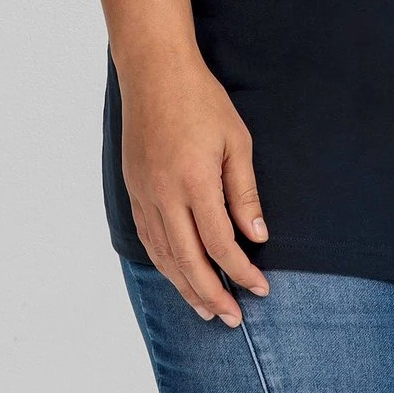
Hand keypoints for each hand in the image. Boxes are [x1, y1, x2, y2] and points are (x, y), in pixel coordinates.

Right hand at [119, 47, 270, 324]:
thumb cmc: (202, 101)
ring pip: (164, 256)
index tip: (260, 289)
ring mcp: (144, 194)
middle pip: (188, 261)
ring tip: (207, 309)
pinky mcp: (133, 190)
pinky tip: (178, 275)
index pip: (219, 243)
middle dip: (213, 294)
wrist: (154, 73)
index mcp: (194, 181)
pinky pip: (149, 239)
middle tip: (234, 319)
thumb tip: (257, 237)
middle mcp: (164, 194)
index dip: (241, 271)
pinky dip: (165, 263)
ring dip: (186, 287)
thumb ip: (245, 193)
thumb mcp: (237, 141)